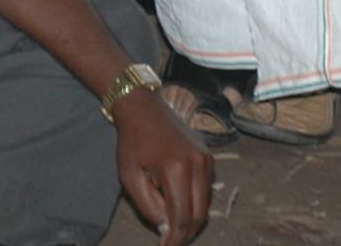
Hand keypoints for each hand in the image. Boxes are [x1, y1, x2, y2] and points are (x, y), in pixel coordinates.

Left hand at [111, 86, 213, 245]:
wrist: (144, 109)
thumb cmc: (132, 143)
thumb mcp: (131, 177)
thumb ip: (149, 207)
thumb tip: (168, 229)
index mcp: (177, 169)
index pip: (182, 216)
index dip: (175, 238)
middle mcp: (198, 164)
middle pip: (199, 213)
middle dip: (186, 233)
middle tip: (170, 242)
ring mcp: (207, 159)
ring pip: (205, 203)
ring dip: (191, 219)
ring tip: (173, 227)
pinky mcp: (209, 156)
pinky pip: (206, 188)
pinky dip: (195, 203)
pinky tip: (179, 205)